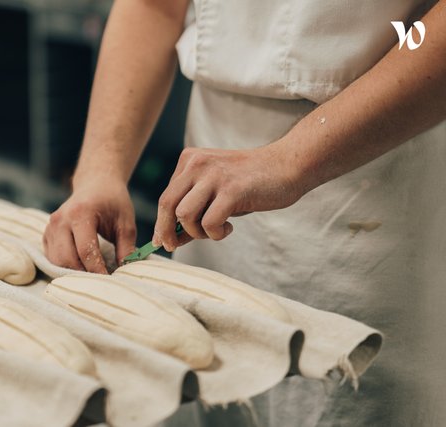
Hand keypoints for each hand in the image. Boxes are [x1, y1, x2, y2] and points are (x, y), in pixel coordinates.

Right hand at [44, 178, 136, 273]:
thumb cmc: (113, 201)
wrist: (96, 184)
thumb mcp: (125, 222)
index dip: (97, 270)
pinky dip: (65, 265)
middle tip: (101, 281)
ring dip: (73, 271)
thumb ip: (126, 247)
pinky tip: (81, 265)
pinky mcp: (47, 233)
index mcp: (81, 213)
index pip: (86, 250)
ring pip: (57, 260)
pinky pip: (52, 257)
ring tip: (92, 274)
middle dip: (84, 273)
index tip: (110, 281)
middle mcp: (61, 219)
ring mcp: (51, 226)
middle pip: (67, 258)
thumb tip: (125, 271)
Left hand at [152, 143, 304, 250]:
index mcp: (189, 160)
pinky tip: (229, 228)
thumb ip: (194, 209)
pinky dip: (216, 233)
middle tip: (173, 246)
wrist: (287, 165)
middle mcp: (197, 164)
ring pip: (184, 214)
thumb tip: (171, 238)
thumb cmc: (251, 184)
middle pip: (167, 204)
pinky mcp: (232, 190)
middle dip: (166, 231)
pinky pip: (209, 222)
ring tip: (216, 230)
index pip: (166, 197)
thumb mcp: (216, 191)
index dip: (162, 223)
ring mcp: (214, 175)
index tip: (164, 240)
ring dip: (197, 232)